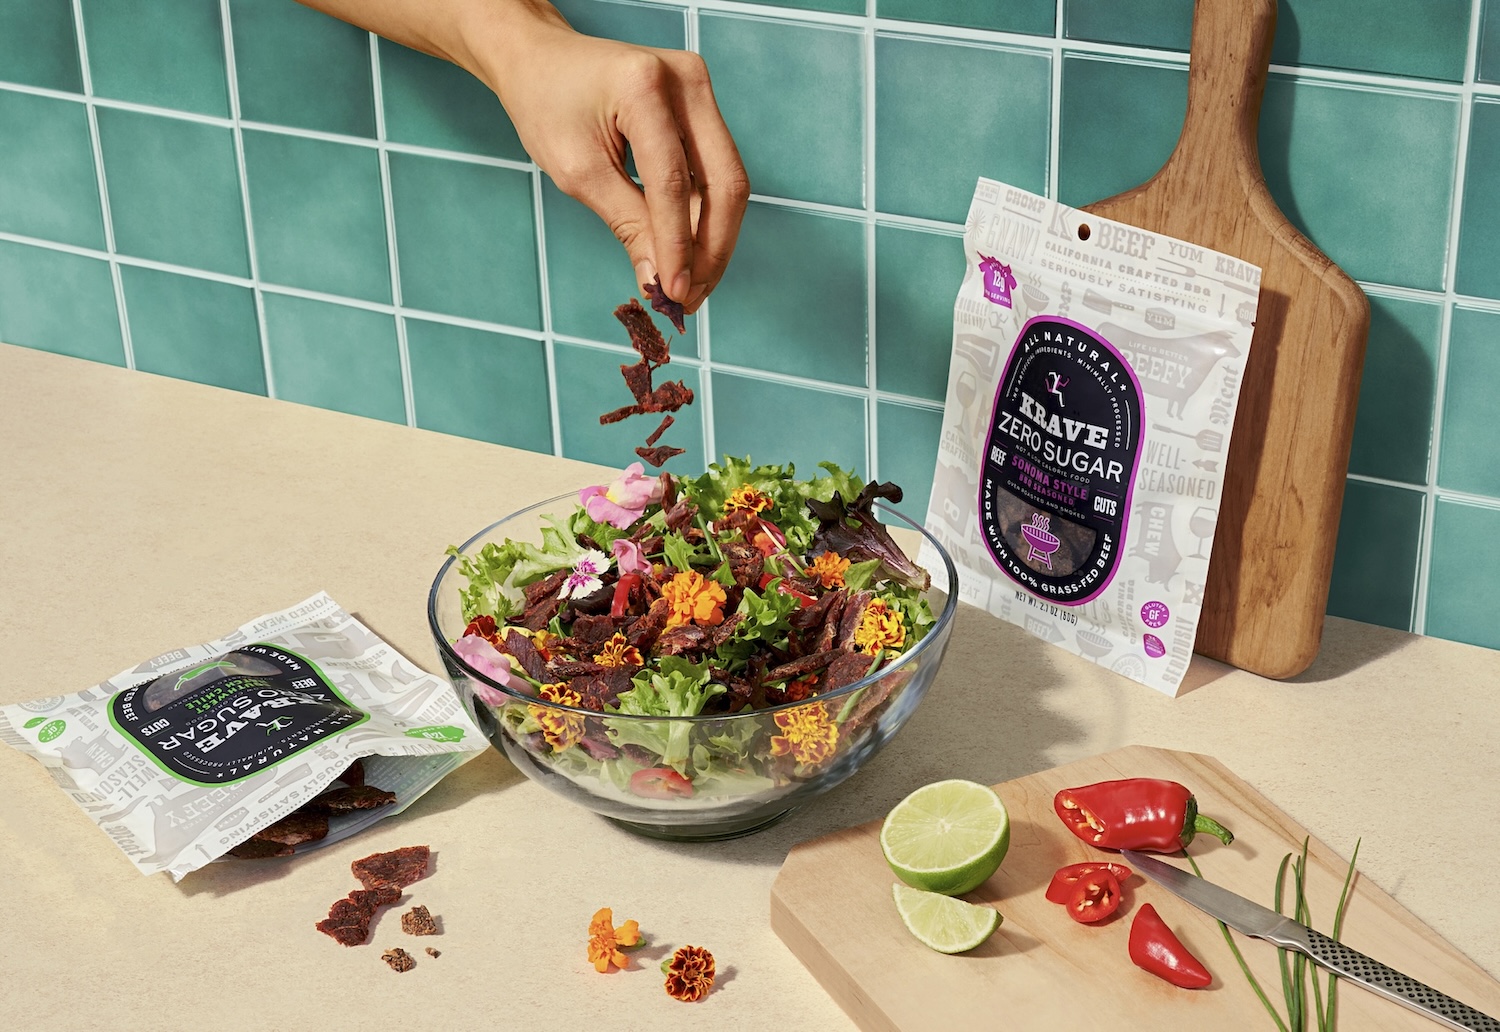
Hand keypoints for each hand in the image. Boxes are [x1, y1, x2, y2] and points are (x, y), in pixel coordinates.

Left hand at [481, 13, 748, 312]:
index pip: (674, 182)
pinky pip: (715, 171)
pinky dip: (704, 216)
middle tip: (691, 297)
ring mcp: (700, 87)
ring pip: (728, 181)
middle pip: (725, 182)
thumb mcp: (578, 171)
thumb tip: (660, 279)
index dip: (679, 246)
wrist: (540, 59)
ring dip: (713, 239)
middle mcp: (685, 80)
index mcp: (643, 87)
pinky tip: (690, 253)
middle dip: (711, 249)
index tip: (675, 294)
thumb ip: (627, 224)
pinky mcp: (701, 103)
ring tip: (691, 284)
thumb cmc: (547, 104)